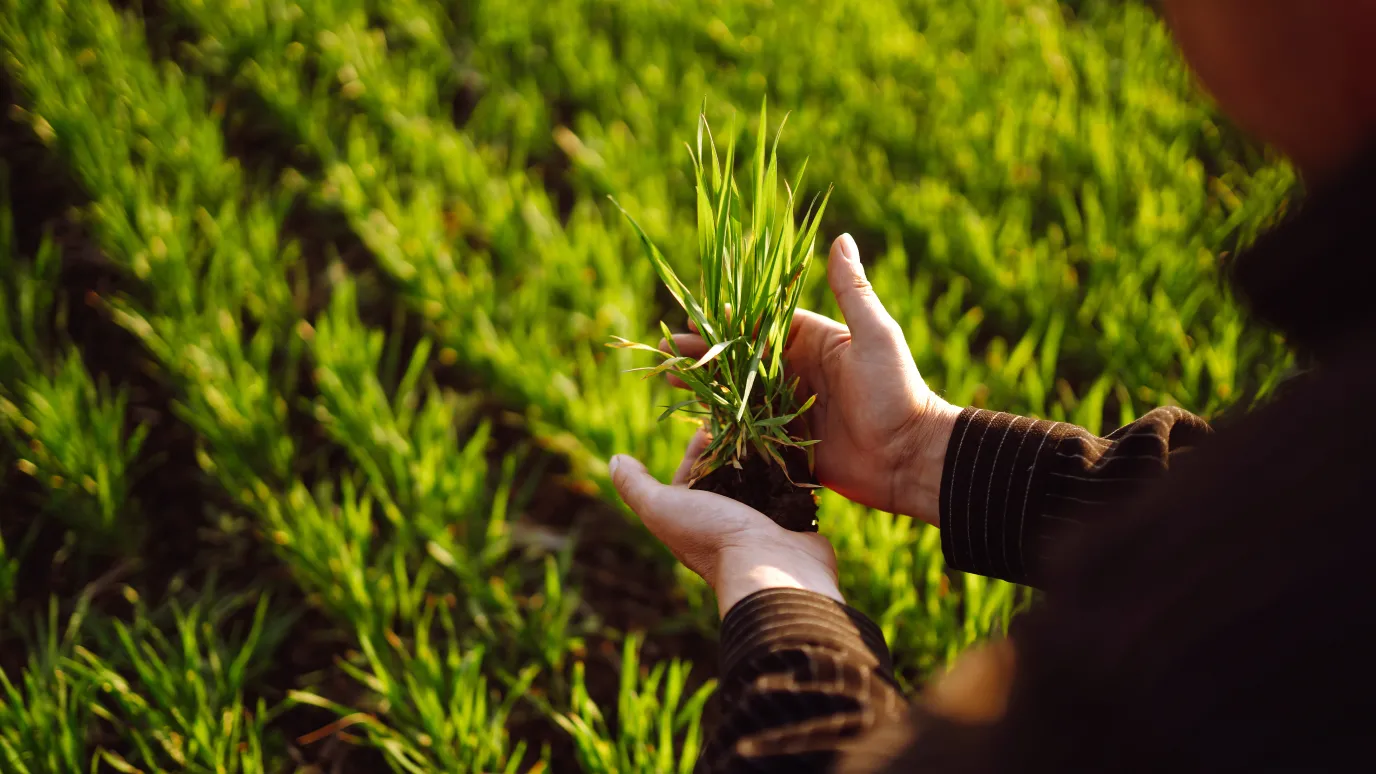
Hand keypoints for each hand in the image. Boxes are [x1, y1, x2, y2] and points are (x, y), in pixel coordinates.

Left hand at [610, 431, 841, 617]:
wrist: (771, 568)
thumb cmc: (712, 535)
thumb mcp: (662, 508)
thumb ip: (636, 486)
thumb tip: (616, 461)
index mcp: (692, 519)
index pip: (690, 475)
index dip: (697, 449)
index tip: (710, 424)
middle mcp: (724, 523)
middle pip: (726, 476)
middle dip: (732, 447)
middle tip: (744, 420)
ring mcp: (760, 524)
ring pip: (759, 480)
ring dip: (762, 456)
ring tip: (768, 428)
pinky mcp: (791, 521)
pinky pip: (789, 489)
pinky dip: (789, 470)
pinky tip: (793, 448)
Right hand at [665, 233, 960, 524]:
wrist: (910, 458)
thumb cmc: (898, 392)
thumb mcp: (875, 336)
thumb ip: (853, 290)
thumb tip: (842, 237)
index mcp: (814, 342)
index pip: (762, 323)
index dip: (729, 319)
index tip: (695, 314)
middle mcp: (798, 371)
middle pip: (741, 356)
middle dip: (706, 350)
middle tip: (670, 347)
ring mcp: (791, 407)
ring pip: (738, 391)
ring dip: (705, 383)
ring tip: (669, 376)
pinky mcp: (789, 442)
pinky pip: (749, 428)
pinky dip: (722, 422)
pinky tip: (692, 417)